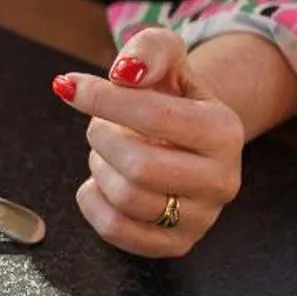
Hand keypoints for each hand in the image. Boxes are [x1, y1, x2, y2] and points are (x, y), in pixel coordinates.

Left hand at [53, 28, 244, 258]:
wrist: (185, 138)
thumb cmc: (169, 95)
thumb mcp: (165, 58)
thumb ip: (149, 51)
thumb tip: (124, 71)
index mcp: (224, 131)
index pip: (156, 116)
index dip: (104, 100)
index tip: (71, 88)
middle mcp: (221, 179)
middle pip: (139, 166)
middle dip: (102, 140)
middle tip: (100, 127)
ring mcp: (201, 218)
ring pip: (127, 199)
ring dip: (99, 168)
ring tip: (108, 152)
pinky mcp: (175, 244)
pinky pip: (116, 230)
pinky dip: (94, 201)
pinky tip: (102, 181)